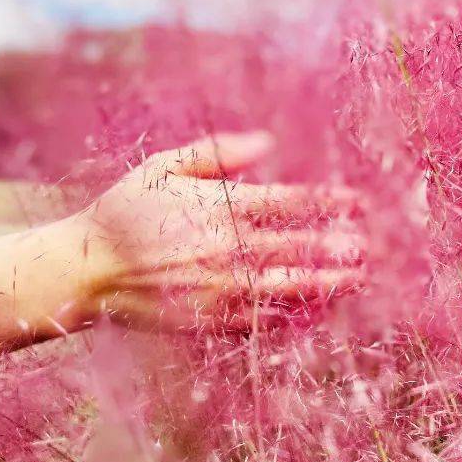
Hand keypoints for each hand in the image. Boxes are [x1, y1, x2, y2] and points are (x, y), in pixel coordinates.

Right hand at [73, 132, 362, 329]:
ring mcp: (220, 288)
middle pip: (299, 246)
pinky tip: (316, 312)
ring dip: (328, 283)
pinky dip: (293, 315)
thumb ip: (217, 152)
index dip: (330, 202)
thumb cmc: (125, 211)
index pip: (291, 203)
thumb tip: (268, 141)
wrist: (86, 269)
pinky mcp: (209, 321)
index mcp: (220, 207)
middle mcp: (226, 249)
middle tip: (375, 246)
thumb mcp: (164, 167)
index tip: (360, 202)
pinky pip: (261, 320)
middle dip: (341, 245)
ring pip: (288, 285)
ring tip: (359, 280)